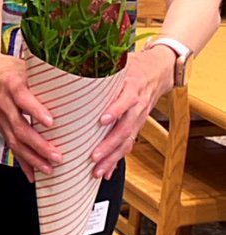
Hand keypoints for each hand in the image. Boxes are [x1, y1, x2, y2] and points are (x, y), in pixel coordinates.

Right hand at [0, 51, 62, 182]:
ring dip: (32, 157)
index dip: (35, 110)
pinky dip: (22, 162)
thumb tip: (78, 74)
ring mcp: (1, 117)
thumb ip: (46, 72)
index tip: (51, 122)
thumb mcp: (26, 64)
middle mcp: (4, 102)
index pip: (22, 97)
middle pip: (19, 127)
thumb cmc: (9, 67)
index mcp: (11, 83)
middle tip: (57, 155)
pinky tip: (32, 174)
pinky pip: (11, 146)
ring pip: (14, 141)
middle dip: (39, 144)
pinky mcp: (1, 127)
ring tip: (49, 168)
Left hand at [91, 46, 174, 179]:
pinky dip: (117, 160)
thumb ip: (101, 65)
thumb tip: (74, 63)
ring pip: (127, 141)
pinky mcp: (137, 125)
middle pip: (125, 127)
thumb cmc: (134, 66)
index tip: (102, 120)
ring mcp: (139, 117)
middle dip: (109, 144)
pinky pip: (128, 144)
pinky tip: (106, 172)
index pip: (126, 100)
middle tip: (93, 156)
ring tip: (97, 171)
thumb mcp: (120, 62)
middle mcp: (138, 105)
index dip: (115, 110)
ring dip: (112, 157)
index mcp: (133, 87)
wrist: (160, 71)